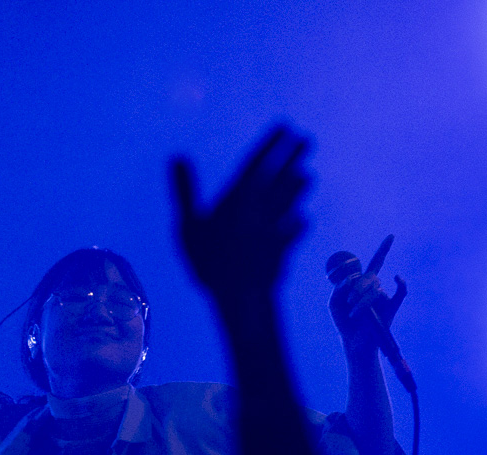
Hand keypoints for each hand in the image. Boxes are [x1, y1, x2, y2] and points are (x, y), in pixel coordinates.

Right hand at [170, 125, 311, 295]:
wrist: (242, 296)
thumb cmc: (209, 260)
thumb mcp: (189, 224)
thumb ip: (185, 190)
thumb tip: (177, 156)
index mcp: (239, 199)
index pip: (258, 164)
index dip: (272, 144)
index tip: (286, 126)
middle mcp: (262, 209)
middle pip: (281, 178)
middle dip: (294, 158)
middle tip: (307, 140)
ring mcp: (275, 229)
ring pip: (291, 203)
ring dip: (300, 189)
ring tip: (308, 176)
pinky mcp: (282, 249)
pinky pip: (294, 233)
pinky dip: (299, 224)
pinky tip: (303, 220)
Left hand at [329, 235, 406, 356]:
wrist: (354, 342)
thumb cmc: (344, 322)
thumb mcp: (333, 303)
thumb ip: (338, 288)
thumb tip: (352, 279)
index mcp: (364, 284)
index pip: (376, 263)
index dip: (383, 249)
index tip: (392, 236)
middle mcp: (377, 288)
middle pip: (370, 277)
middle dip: (357, 288)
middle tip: (349, 302)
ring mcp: (385, 297)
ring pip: (376, 288)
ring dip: (362, 300)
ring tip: (354, 313)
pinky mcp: (392, 308)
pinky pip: (401, 293)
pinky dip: (401, 284)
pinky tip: (397, 277)